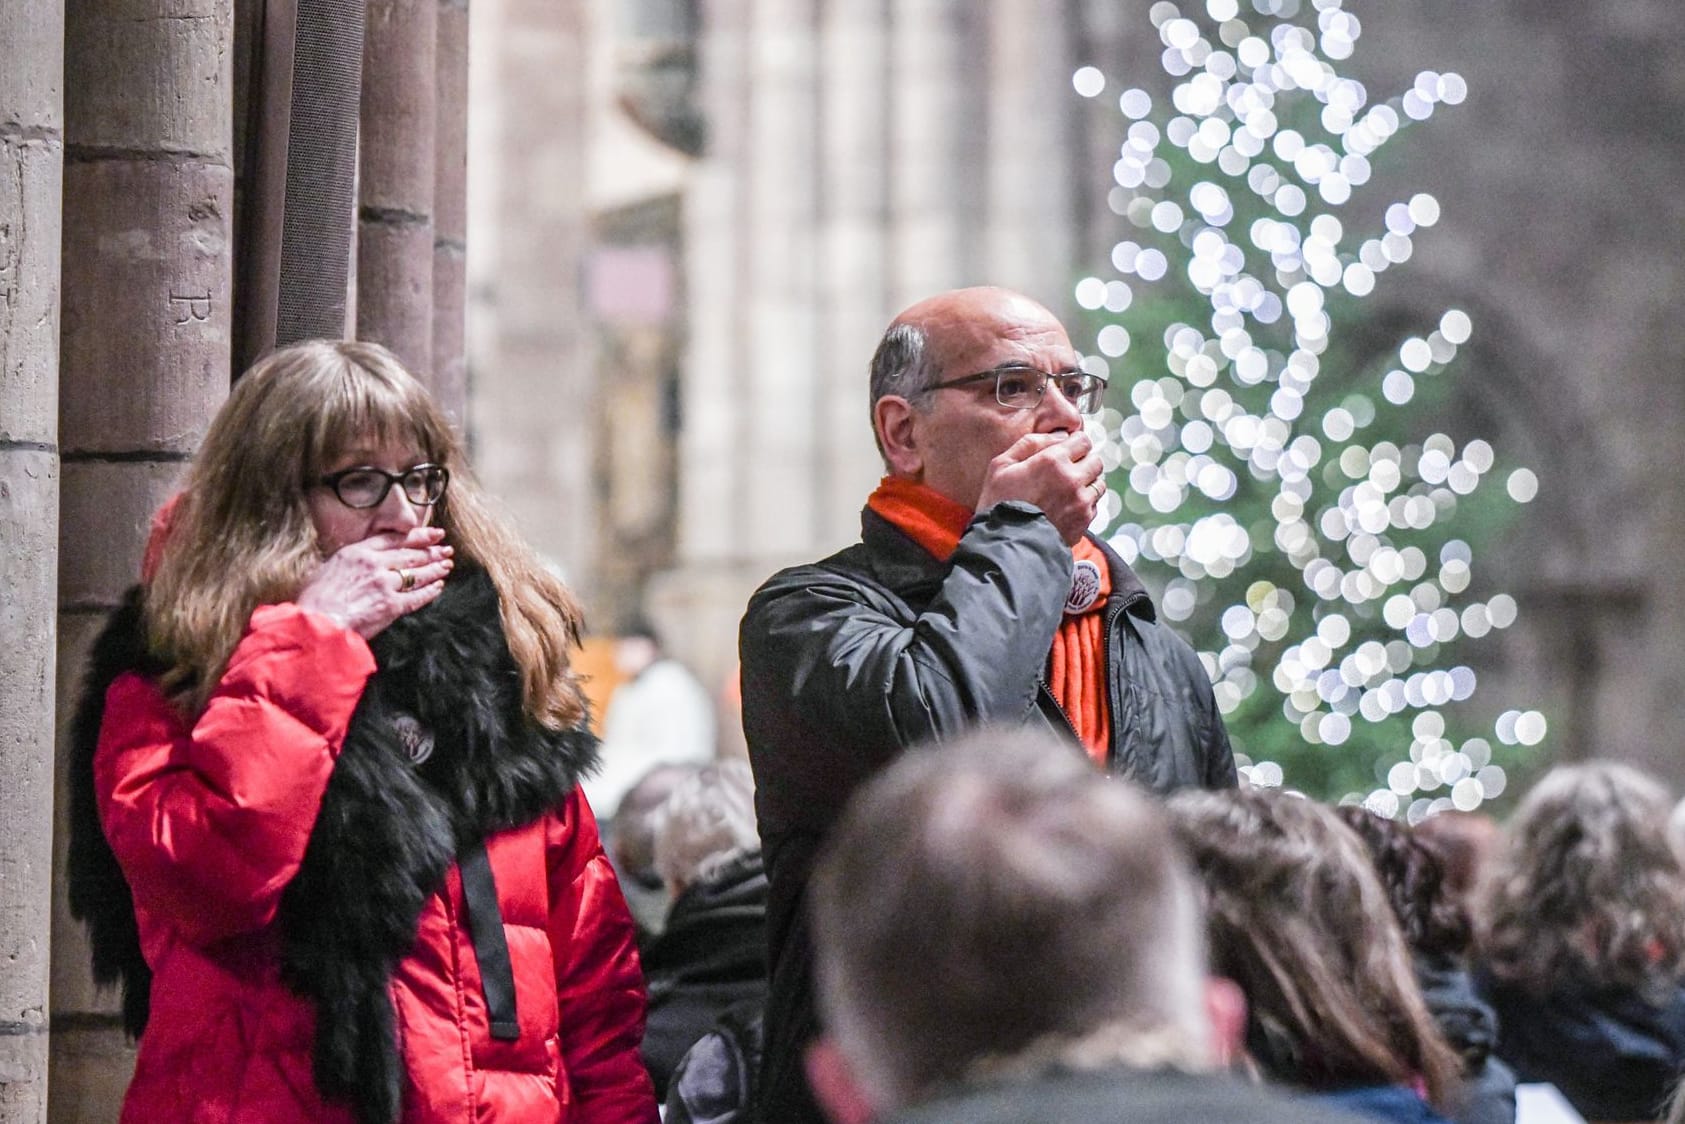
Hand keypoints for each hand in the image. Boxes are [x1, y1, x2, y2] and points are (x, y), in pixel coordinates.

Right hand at [296, 526, 454, 638]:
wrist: (316, 622)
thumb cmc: (315, 599)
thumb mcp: (328, 568)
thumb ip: (350, 561)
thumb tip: (361, 559)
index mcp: (358, 552)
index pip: (395, 539)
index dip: (419, 536)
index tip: (434, 534)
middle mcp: (375, 565)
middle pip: (411, 555)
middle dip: (432, 551)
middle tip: (446, 550)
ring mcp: (385, 585)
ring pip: (417, 574)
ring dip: (435, 569)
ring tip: (446, 565)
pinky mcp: (391, 606)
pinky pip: (417, 597)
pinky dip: (429, 592)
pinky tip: (438, 587)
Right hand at [975, 431, 1104, 545]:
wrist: (1006, 545)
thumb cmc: (998, 504)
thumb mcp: (1001, 466)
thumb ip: (1029, 444)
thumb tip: (1057, 436)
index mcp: (1053, 461)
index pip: (1083, 440)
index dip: (1074, 444)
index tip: (1066, 451)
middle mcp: (1073, 479)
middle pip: (1095, 461)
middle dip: (1083, 462)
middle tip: (1066, 471)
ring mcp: (1081, 502)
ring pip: (1098, 483)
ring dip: (1087, 483)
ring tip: (1067, 491)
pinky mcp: (1083, 522)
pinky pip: (1094, 506)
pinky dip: (1085, 504)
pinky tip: (1066, 508)